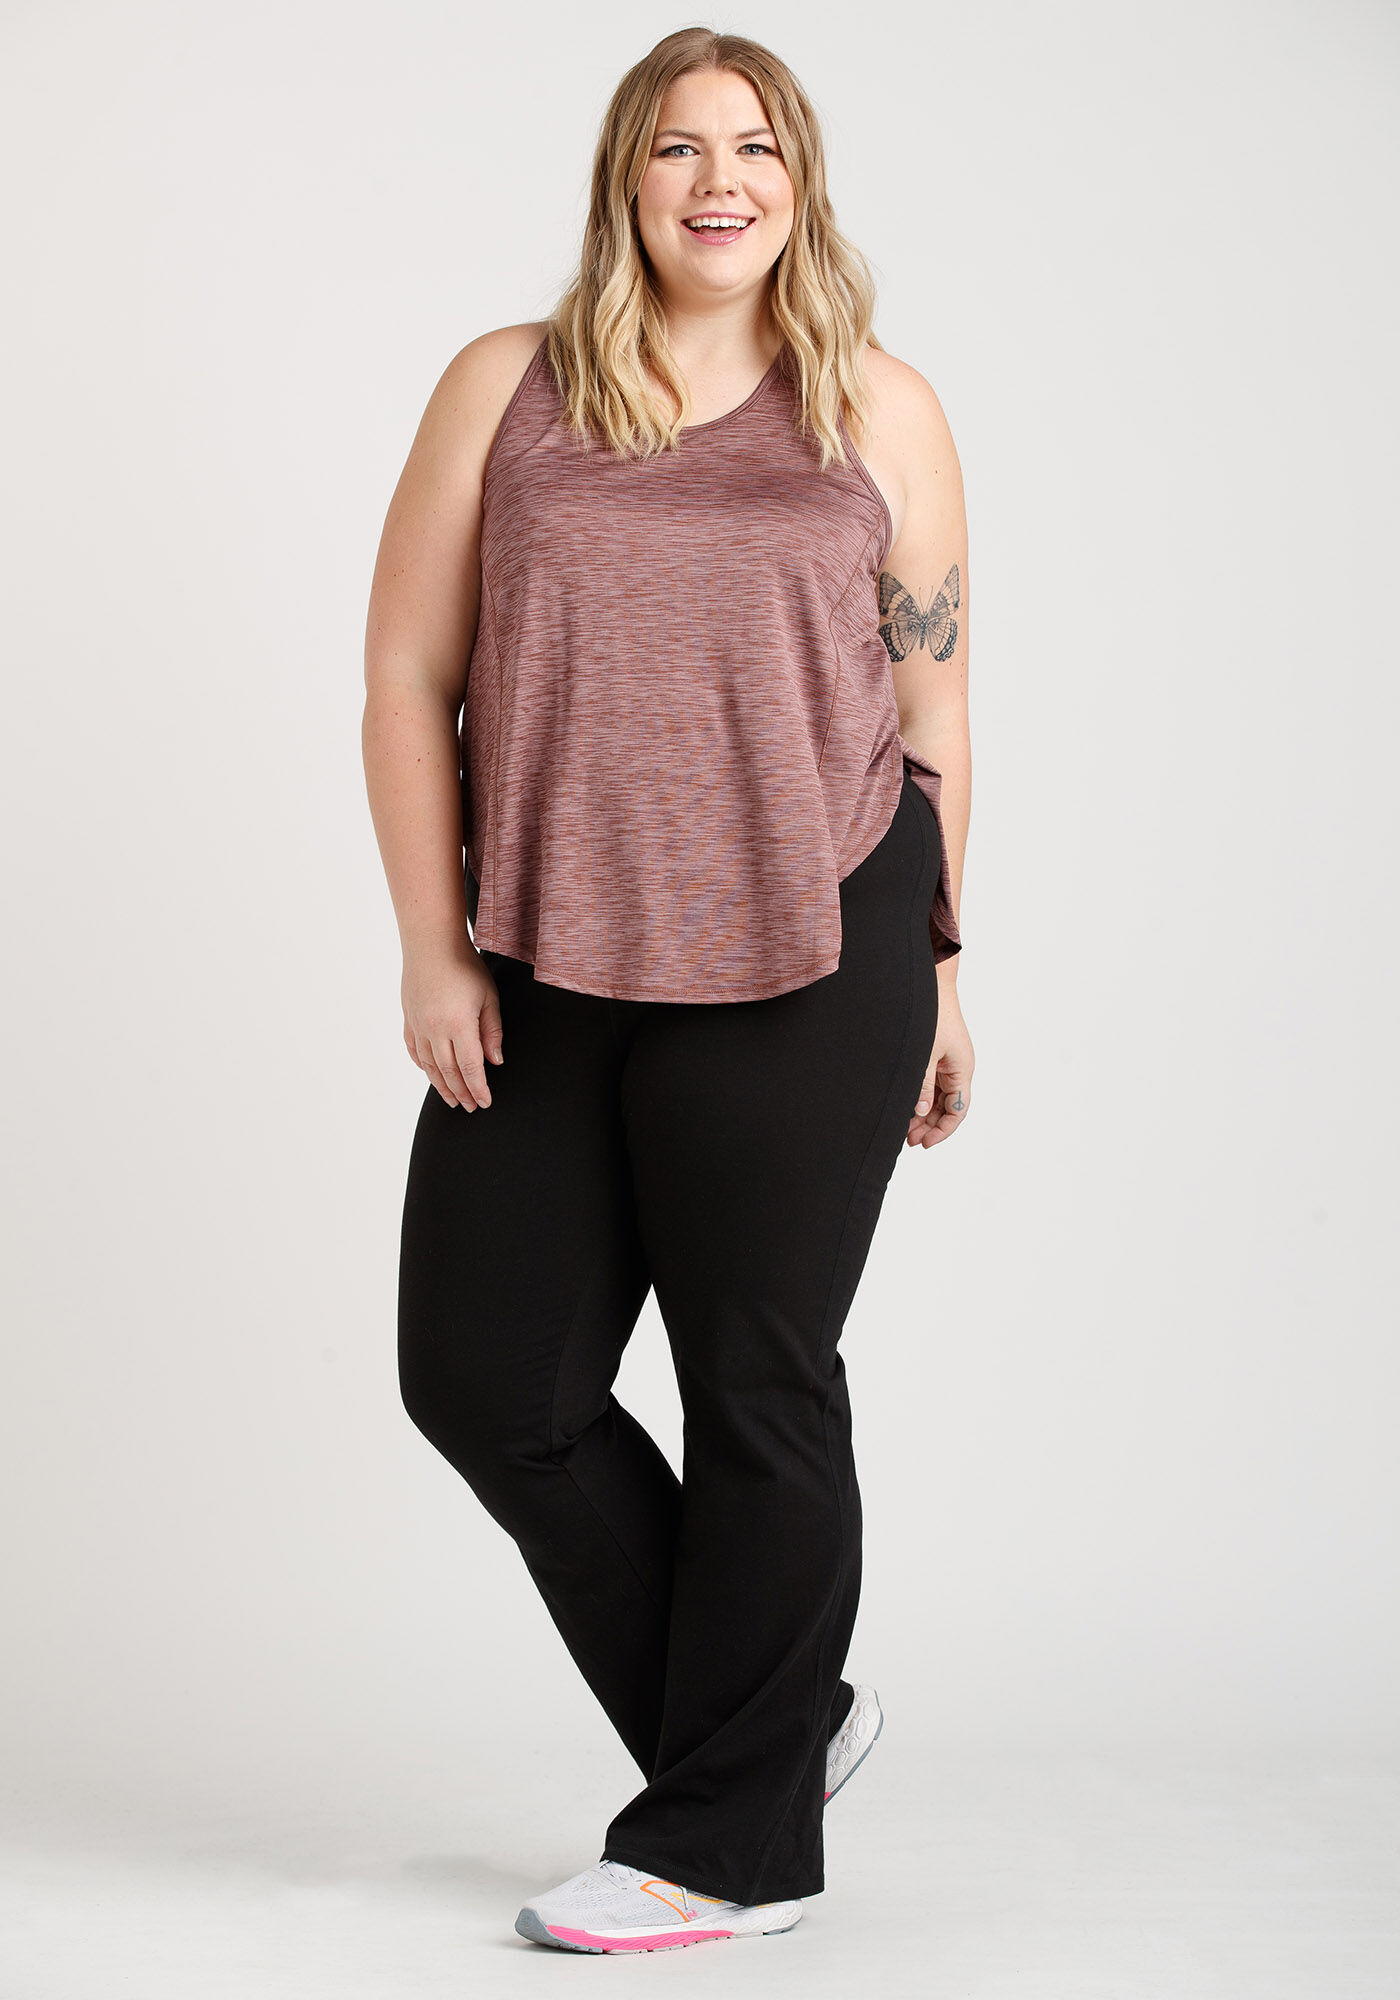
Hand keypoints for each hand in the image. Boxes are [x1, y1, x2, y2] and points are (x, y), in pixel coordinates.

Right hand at [401, 940, 503, 1109]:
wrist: (431, 943)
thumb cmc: (465, 966)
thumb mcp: (488, 997)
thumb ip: (492, 1031)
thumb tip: (495, 1062)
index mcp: (459, 1025)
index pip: (470, 1067)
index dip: (478, 1088)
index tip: (485, 1102)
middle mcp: (435, 1030)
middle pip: (449, 1072)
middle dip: (461, 1093)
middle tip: (471, 1107)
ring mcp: (418, 1025)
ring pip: (430, 1065)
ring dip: (441, 1086)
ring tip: (452, 1100)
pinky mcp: (409, 1018)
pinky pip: (414, 1050)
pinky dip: (423, 1065)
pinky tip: (431, 1073)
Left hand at [907, 981, 972, 1147]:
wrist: (931, 982)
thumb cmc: (931, 1013)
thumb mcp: (924, 1054)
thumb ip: (922, 1085)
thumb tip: (921, 1112)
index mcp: (961, 1069)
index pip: (957, 1111)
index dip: (943, 1131)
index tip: (924, 1143)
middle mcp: (958, 1068)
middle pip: (948, 1108)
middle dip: (930, 1126)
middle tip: (908, 1140)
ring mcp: (948, 1061)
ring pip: (939, 1098)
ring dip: (924, 1114)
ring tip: (904, 1128)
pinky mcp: (937, 1054)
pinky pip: (933, 1084)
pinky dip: (921, 1097)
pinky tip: (906, 1107)